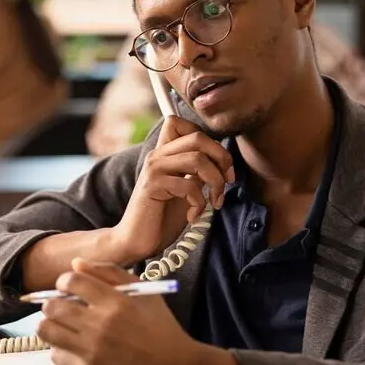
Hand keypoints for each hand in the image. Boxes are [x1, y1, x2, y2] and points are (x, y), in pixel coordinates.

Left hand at [37, 260, 206, 364]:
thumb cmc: (161, 329)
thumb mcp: (144, 292)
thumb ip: (110, 272)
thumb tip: (76, 264)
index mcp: (115, 301)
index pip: (70, 281)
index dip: (64, 281)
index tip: (69, 287)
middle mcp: (100, 325)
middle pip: (52, 306)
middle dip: (53, 303)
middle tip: (62, 307)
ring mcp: (92, 351)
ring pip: (47, 331)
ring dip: (51, 325)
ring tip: (63, 326)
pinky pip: (56, 356)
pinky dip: (61, 349)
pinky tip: (74, 347)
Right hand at [107, 116, 234, 265]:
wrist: (136, 241)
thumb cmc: (163, 217)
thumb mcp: (186, 189)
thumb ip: (198, 172)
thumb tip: (223, 160)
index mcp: (164, 153)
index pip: (181, 122)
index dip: (208, 138)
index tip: (221, 165)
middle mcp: (157, 155)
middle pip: (198, 137)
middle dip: (222, 158)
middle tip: (227, 182)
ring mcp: (154, 169)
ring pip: (198, 159)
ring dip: (216, 183)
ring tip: (214, 202)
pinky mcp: (152, 186)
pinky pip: (189, 185)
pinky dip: (200, 203)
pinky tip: (193, 216)